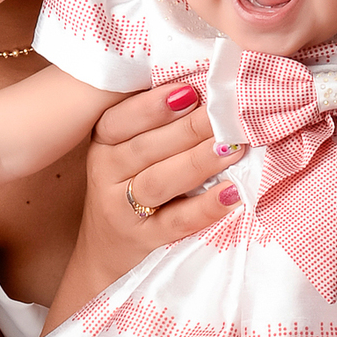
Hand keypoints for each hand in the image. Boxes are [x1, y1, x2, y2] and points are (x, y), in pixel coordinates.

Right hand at [43, 82, 243, 330]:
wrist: (106, 252)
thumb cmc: (129, 186)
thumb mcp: (128, 152)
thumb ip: (157, 123)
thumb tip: (207, 84)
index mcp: (104, 144)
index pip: (120, 120)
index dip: (152, 106)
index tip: (189, 90)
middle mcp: (107, 174)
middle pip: (146, 148)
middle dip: (189, 129)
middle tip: (227, 113)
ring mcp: (122, 210)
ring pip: (158, 181)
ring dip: (197, 163)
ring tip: (232, 148)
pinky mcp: (143, 241)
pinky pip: (176, 222)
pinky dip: (205, 208)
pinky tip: (232, 195)